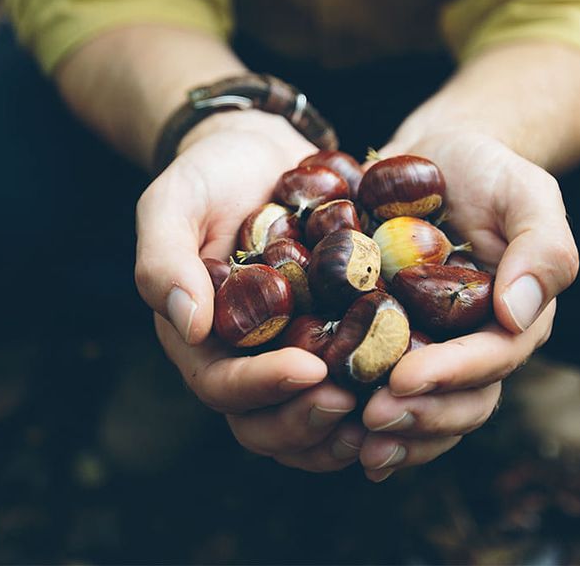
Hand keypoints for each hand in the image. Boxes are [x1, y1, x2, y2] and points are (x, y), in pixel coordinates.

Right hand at [135, 110, 362, 470]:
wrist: (259, 151)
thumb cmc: (207, 175)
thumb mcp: (172, 203)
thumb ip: (163, 261)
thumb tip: (190, 325)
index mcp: (203, 341)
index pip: (223, 386)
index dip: (264, 387)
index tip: (309, 369)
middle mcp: (248, 359)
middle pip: (268, 424)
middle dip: (307, 422)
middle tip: (350, 400)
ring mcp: (294, 352)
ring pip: (312, 419)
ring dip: (344, 428)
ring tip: (387, 407)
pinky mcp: (336, 335)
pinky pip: (356, 381)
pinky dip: (380, 392)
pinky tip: (416, 378)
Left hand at [357, 131, 576, 479]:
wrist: (436, 154)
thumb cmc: (488, 170)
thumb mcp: (526, 192)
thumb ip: (543, 247)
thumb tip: (517, 314)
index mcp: (514, 320)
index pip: (491, 360)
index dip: (451, 376)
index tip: (404, 379)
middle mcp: (474, 346)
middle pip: (459, 402)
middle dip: (418, 417)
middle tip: (370, 419)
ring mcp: (430, 347)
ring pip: (422, 410)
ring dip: (391, 432)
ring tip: (350, 438)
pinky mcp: (384, 339)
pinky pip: (377, 387)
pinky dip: (356, 412)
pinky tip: (325, 425)